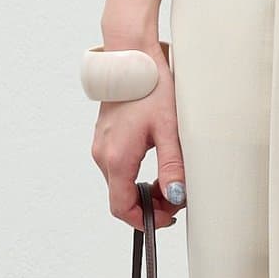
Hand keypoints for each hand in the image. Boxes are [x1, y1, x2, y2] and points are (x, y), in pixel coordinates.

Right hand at [90, 39, 184, 229]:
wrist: (132, 56)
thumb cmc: (150, 87)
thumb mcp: (169, 130)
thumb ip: (172, 167)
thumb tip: (175, 197)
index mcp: (117, 157)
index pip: (122, 208)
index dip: (145, 220)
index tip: (167, 217)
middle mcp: (103, 154)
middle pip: (121, 198)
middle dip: (149, 205)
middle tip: (176, 196)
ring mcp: (102, 145)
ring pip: (120, 183)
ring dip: (143, 189)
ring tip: (169, 178)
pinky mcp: (106, 137)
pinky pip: (119, 166)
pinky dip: (136, 174)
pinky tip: (156, 161)